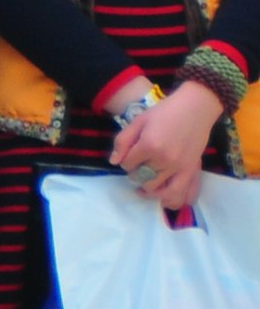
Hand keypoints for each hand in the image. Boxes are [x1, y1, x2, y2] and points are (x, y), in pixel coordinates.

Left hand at [110, 80, 223, 212]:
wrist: (195, 108)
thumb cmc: (165, 112)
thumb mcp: (138, 121)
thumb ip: (123, 141)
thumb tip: (113, 162)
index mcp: (149, 146)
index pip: (127, 165)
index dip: (126, 161)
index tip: (131, 156)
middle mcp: (164, 160)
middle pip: (141, 178)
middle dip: (136, 175)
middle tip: (139, 167)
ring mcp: (180, 167)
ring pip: (158, 190)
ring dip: (149, 189)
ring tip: (146, 184)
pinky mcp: (192, 170)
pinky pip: (182, 194)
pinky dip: (172, 200)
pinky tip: (164, 199)